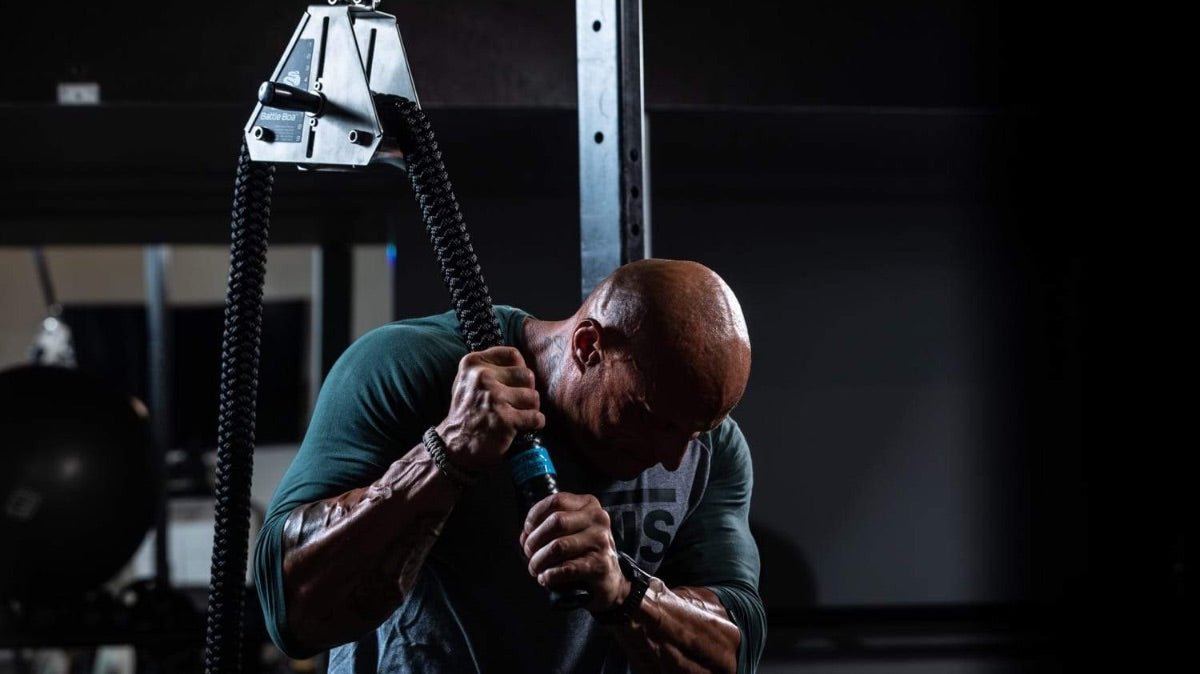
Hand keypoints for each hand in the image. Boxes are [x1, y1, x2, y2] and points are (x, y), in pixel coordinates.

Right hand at [437, 346, 544, 469]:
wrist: (454, 444)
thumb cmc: (467, 411)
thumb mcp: (469, 379)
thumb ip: (491, 365)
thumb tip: (522, 362)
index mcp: (473, 363)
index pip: (513, 355)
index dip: (519, 370)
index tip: (513, 383)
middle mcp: (482, 377)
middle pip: (527, 375)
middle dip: (526, 391)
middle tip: (516, 403)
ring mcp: (494, 398)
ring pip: (534, 397)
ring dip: (530, 409)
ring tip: (517, 415)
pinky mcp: (504, 419)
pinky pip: (536, 417)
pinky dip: (535, 423)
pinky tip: (523, 426)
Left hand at [520, 492, 629, 612]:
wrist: (610, 579)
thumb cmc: (583, 552)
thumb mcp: (570, 531)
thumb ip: (547, 528)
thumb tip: (525, 537)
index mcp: (589, 505)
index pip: (556, 501)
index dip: (535, 515)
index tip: (527, 531)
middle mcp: (598, 519)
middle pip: (556, 522)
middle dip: (535, 540)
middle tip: (529, 554)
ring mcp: (601, 541)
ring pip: (559, 546)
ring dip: (539, 560)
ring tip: (535, 569)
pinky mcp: (601, 565)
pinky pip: (567, 568)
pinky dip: (550, 575)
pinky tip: (546, 578)